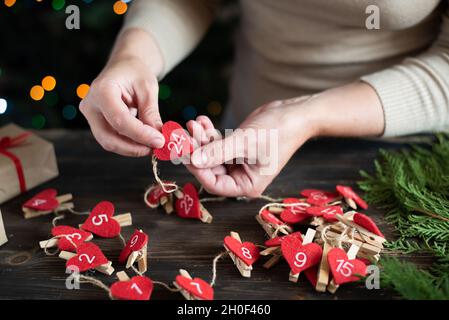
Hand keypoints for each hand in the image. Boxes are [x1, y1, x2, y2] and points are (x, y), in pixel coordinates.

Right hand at [79, 29, 164, 156]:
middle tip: (156, 148)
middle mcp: (90, 105)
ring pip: (109, 142)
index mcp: (102, 90)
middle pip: (108, 137)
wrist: (123, 67)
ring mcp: (91, 116)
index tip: (159, 141)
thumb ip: (151, 113)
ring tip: (152, 144)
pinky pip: (112, 139)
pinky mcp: (96, 123)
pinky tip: (144, 141)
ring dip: (132, 148)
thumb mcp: (148, 88)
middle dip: (134, 147)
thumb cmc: (135, 72)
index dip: (140, 134)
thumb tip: (158, 139)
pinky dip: (129, 144)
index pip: (119, 120)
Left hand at [185, 98, 317, 197]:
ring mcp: (238, 163)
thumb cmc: (276, 131)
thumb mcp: (244, 142)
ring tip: (193, 123)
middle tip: (184, 134)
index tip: (185, 153)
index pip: (215, 184)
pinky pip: (217, 145)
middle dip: (197, 151)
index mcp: (247, 185)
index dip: (198, 169)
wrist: (294, 114)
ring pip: (211, 155)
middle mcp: (241, 178)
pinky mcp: (237, 149)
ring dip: (201, 140)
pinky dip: (209, 134)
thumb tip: (193, 160)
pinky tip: (202, 120)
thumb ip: (217, 152)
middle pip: (210, 168)